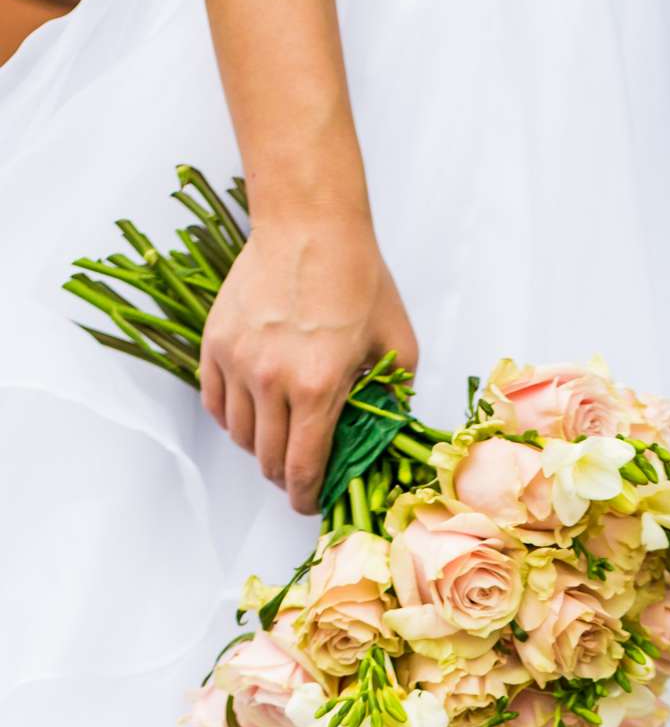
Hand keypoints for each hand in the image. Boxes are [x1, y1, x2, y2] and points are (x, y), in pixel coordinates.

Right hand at [199, 217, 417, 512]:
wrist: (309, 223)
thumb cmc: (359, 280)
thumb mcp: (398, 345)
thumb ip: (393, 399)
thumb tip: (384, 438)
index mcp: (317, 388)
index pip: (302, 469)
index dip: (307, 498)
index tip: (311, 503)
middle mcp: (270, 381)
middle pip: (266, 460)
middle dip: (285, 478)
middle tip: (301, 473)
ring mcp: (237, 361)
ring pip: (239, 436)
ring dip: (260, 448)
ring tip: (280, 437)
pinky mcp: (215, 343)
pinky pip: (215, 403)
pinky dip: (233, 418)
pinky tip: (253, 414)